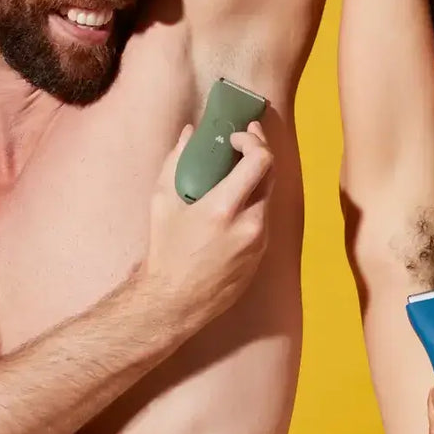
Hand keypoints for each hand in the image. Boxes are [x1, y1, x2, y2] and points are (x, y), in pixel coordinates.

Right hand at [143, 121, 273, 337]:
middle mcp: (250, 224)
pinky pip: (264, 218)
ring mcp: (259, 241)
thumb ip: (177, 161)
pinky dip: (253, 202)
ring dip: (256, 178)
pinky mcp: (262, 254)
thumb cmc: (165, 250)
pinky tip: (236, 200)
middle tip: (244, 140)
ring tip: (236, 170)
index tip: (238, 136)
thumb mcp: (162, 201)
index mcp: (224, 208)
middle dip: (259, 152)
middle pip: (270, 174)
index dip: (254, 140)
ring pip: (268, 196)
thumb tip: (190, 132)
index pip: (261, 161)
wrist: (175, 301)